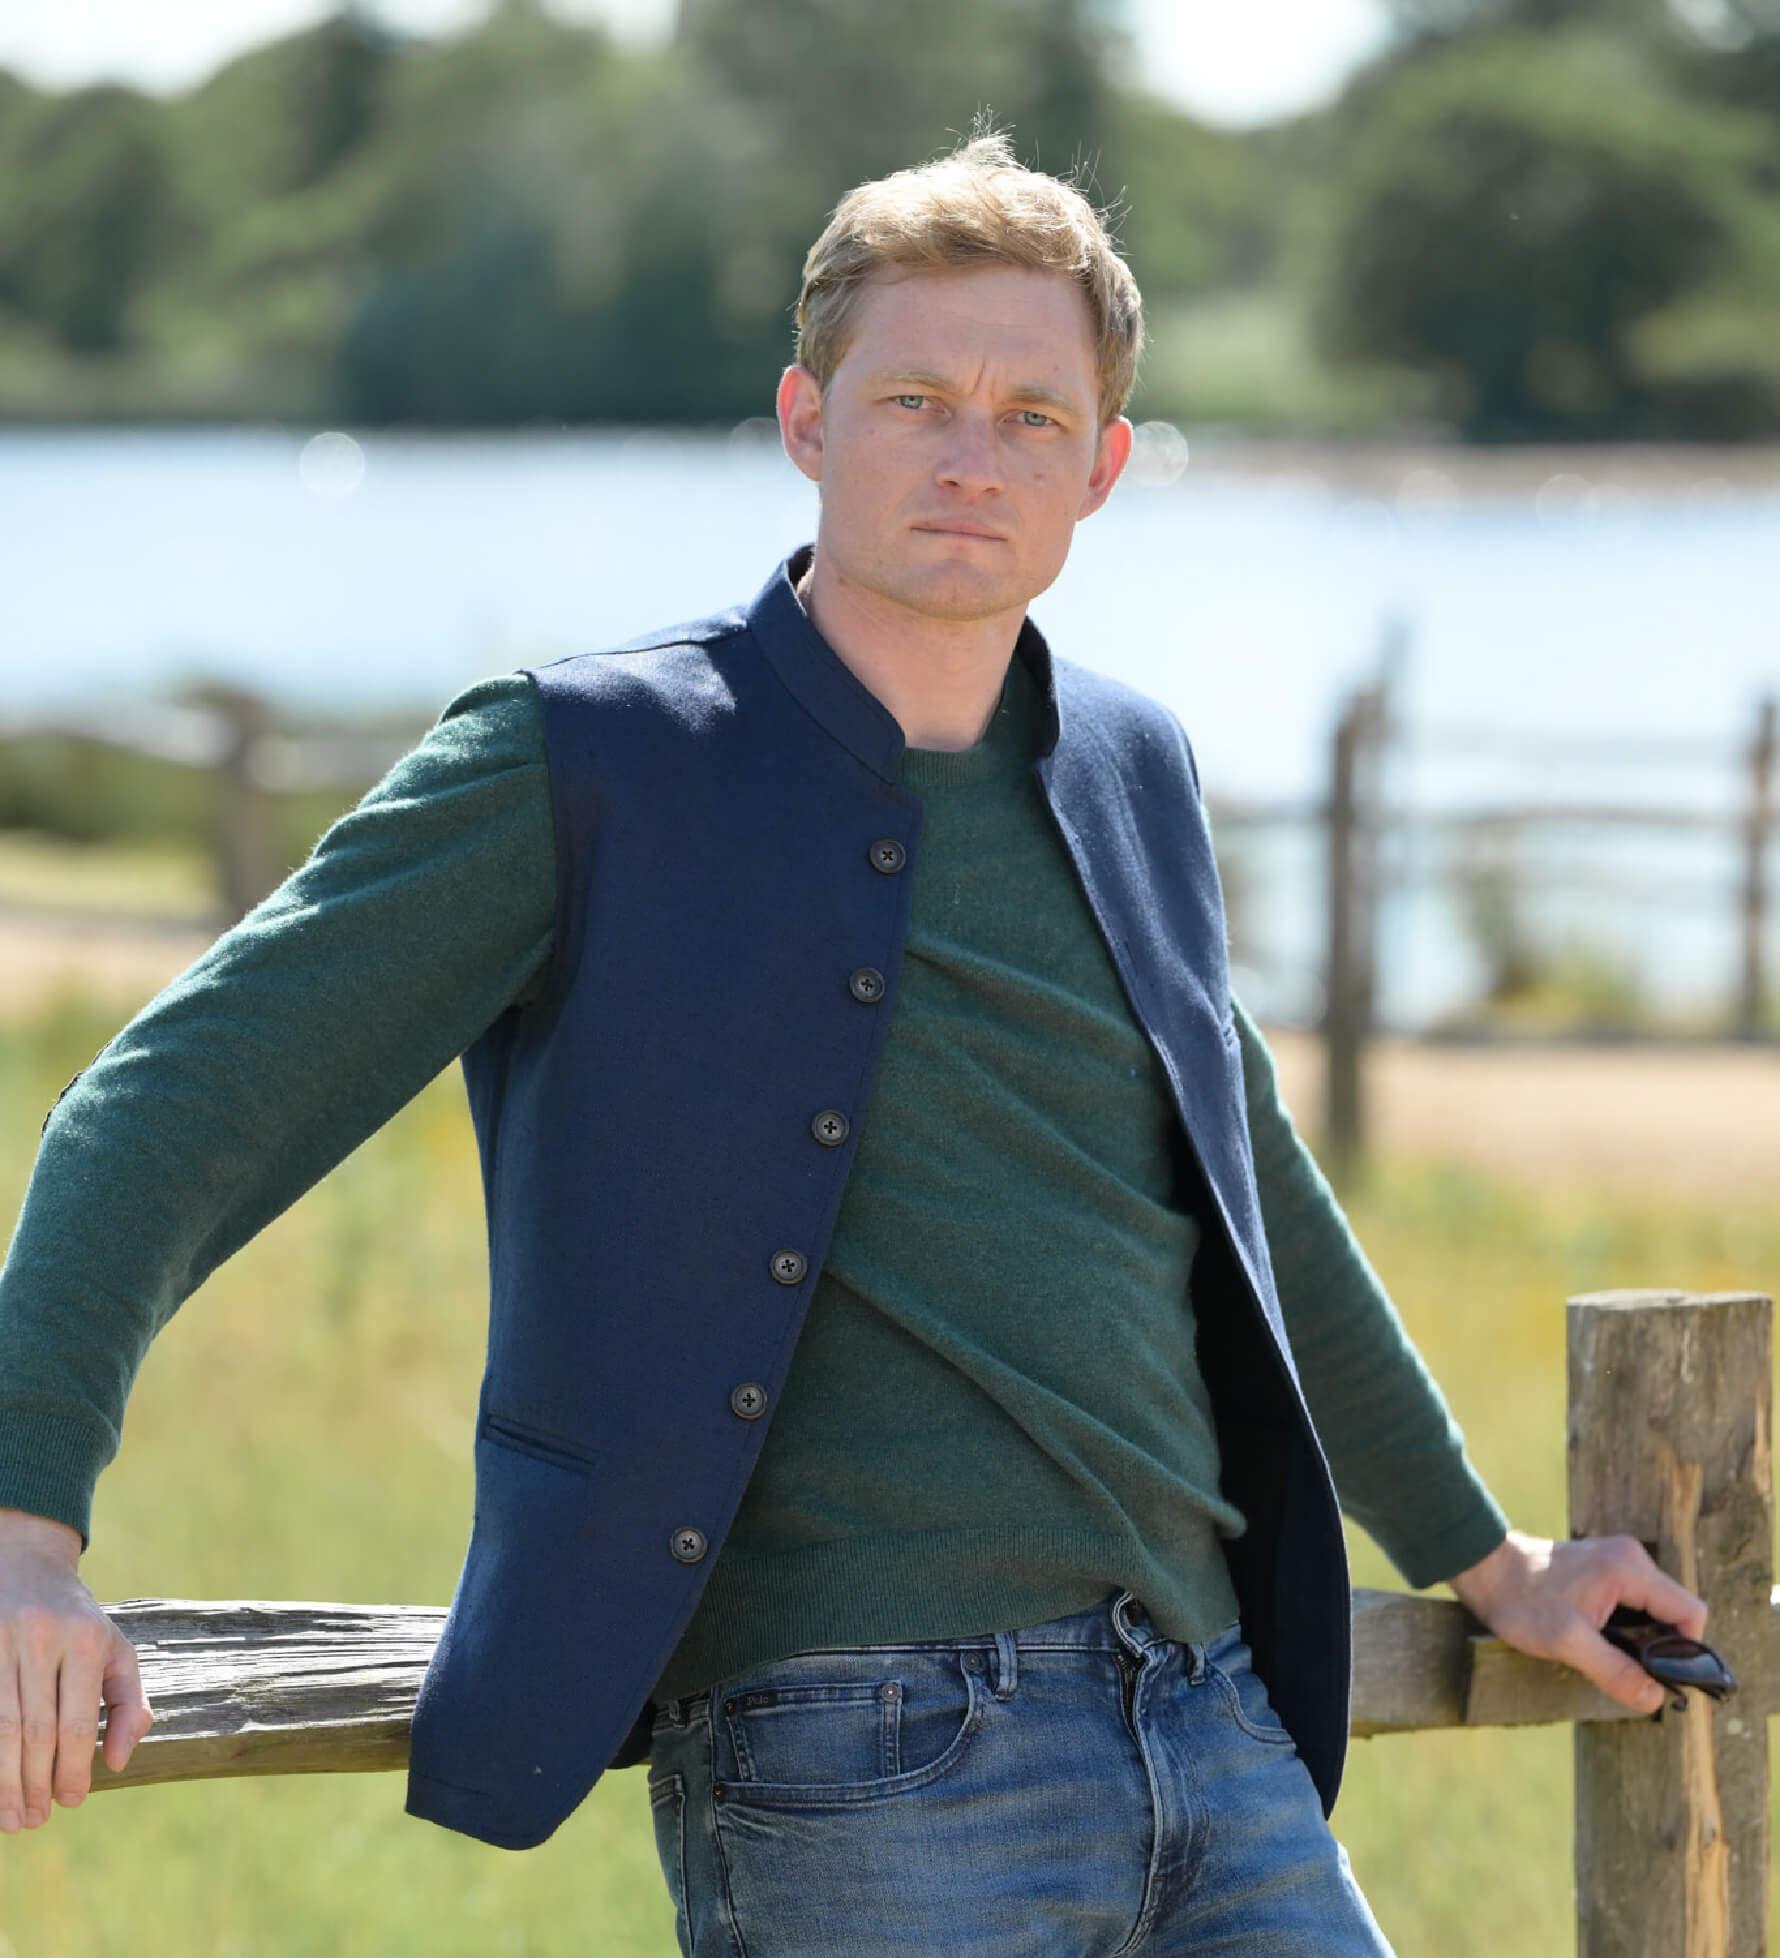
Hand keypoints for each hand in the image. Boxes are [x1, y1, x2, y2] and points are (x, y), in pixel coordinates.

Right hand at [0, 1507, 152, 1830]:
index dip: (73, 1769)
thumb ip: (128, 1703)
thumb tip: (119, 1762)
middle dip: (34, 1783)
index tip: (72, 1801)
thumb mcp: (116, 1649)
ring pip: (2, 1726)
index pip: (77, 1721)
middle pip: (34, 1731)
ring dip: (4, 1780)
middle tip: (35, 1820)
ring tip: (12, 1817)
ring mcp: (2, 1642)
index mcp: (88, 1639)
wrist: (27, 1565)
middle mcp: (44, 1638)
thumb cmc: (79, 1621)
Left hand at [1448, 1528, 1706, 1715]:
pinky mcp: (1606, 1569)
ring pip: (1656, 1611)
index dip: (1686, 1650)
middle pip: (1675, 1612)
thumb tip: (1656, 1697)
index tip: (1663, 1676)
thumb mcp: (1567, 1643)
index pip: (1690, 1612)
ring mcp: (1619, 1561)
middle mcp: (1632, 1558)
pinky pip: (1636, 1604)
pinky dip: (1629, 1627)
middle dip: (1663, 1647)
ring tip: (1612, 1658)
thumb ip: (1615, 1671)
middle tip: (1634, 1674)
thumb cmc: (1521, 1600)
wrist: (1484, 1569)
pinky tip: (1602, 1642)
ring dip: (1643, 1639)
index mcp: (1630, 1568)